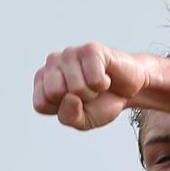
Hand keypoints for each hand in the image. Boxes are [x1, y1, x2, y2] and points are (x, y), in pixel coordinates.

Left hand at [33, 42, 147, 129]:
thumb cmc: (101, 103)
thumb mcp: (82, 121)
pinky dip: (104, 84)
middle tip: (87, 95)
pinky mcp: (90, 49)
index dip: (62, 111)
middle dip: (77, 101)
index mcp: (44, 81)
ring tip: (97, 86)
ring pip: (76, 87)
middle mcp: (52, 63)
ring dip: (93, 93)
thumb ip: (69, 117)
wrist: (128, 91)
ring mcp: (70, 53)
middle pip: (54, 93)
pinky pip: (94, 79)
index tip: (75, 106)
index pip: (41, 104)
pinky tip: (106, 76)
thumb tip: (70, 96)